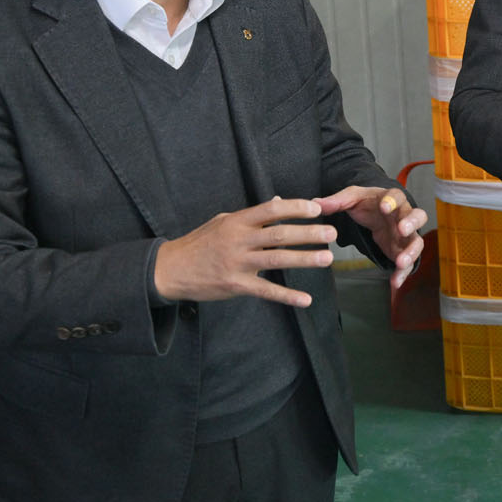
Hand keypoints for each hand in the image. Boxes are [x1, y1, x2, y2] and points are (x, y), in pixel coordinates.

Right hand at [153, 197, 338, 308]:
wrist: (171, 269)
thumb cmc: (200, 243)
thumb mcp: (222, 222)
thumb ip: (251, 215)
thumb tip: (279, 201)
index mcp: (237, 222)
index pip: (271, 210)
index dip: (296, 208)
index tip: (317, 209)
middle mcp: (238, 240)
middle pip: (279, 234)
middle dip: (308, 233)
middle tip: (331, 234)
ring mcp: (237, 263)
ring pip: (276, 259)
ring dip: (305, 259)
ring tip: (327, 258)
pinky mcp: (236, 285)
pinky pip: (265, 291)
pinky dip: (286, 296)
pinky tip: (305, 299)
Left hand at [315, 185, 427, 291]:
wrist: (377, 211)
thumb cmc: (367, 202)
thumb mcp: (351, 198)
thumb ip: (336, 201)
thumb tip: (315, 204)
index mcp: (391, 199)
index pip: (396, 196)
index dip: (392, 202)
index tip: (384, 208)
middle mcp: (403, 215)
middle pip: (418, 216)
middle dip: (411, 224)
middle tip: (402, 230)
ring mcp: (405, 234)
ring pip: (416, 241)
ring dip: (411, 252)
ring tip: (401, 262)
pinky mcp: (401, 250)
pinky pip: (407, 263)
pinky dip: (402, 273)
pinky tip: (395, 283)